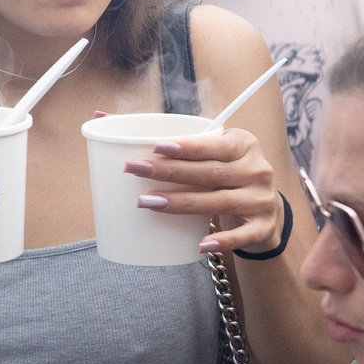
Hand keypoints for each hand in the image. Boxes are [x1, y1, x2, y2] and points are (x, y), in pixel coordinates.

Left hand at [119, 129, 282, 255]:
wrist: (265, 209)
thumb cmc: (223, 174)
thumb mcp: (209, 152)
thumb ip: (166, 138)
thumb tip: (98, 118)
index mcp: (242, 144)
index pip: (214, 144)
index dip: (186, 146)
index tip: (156, 147)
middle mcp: (256, 169)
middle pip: (210, 173)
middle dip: (170, 172)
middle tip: (134, 171)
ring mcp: (261, 199)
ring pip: (219, 202)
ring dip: (182, 203)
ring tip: (148, 203)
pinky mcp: (263, 226)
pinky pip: (242, 235)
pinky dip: (222, 241)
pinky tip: (200, 245)